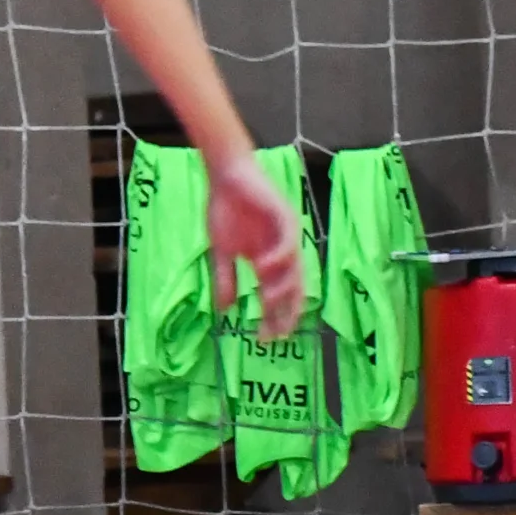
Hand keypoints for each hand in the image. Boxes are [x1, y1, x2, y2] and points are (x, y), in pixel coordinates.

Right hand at [206, 149, 303, 340]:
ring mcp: (285, 235)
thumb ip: (225, 279)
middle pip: (292, 288)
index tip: (265, 339)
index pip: (277, 296)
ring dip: (283, 288)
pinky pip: (288, 242)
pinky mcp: (285, 217)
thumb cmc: (225, 209)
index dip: (274, 318)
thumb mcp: (221, 252)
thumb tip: (224, 310)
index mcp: (268, 261)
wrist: (225, 175)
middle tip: (277, 333)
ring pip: (294, 269)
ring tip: (268, 304)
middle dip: (285, 312)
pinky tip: (264, 268)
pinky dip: (279, 257)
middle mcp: (282, 252)